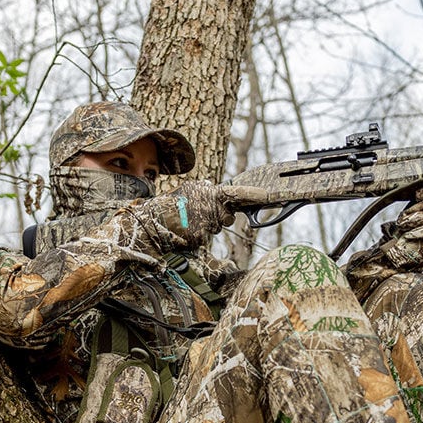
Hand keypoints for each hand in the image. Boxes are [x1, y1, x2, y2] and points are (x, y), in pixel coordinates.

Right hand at [131, 180, 265, 251]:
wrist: (152, 220)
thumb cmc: (170, 204)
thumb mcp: (187, 189)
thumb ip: (202, 188)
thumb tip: (210, 185)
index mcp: (211, 192)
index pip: (238, 193)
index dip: (255, 194)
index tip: (270, 195)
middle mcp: (212, 206)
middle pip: (227, 216)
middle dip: (218, 216)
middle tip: (198, 214)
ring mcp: (207, 222)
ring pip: (216, 227)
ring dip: (206, 225)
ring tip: (188, 221)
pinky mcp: (201, 237)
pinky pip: (206, 237)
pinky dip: (198, 235)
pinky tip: (186, 231)